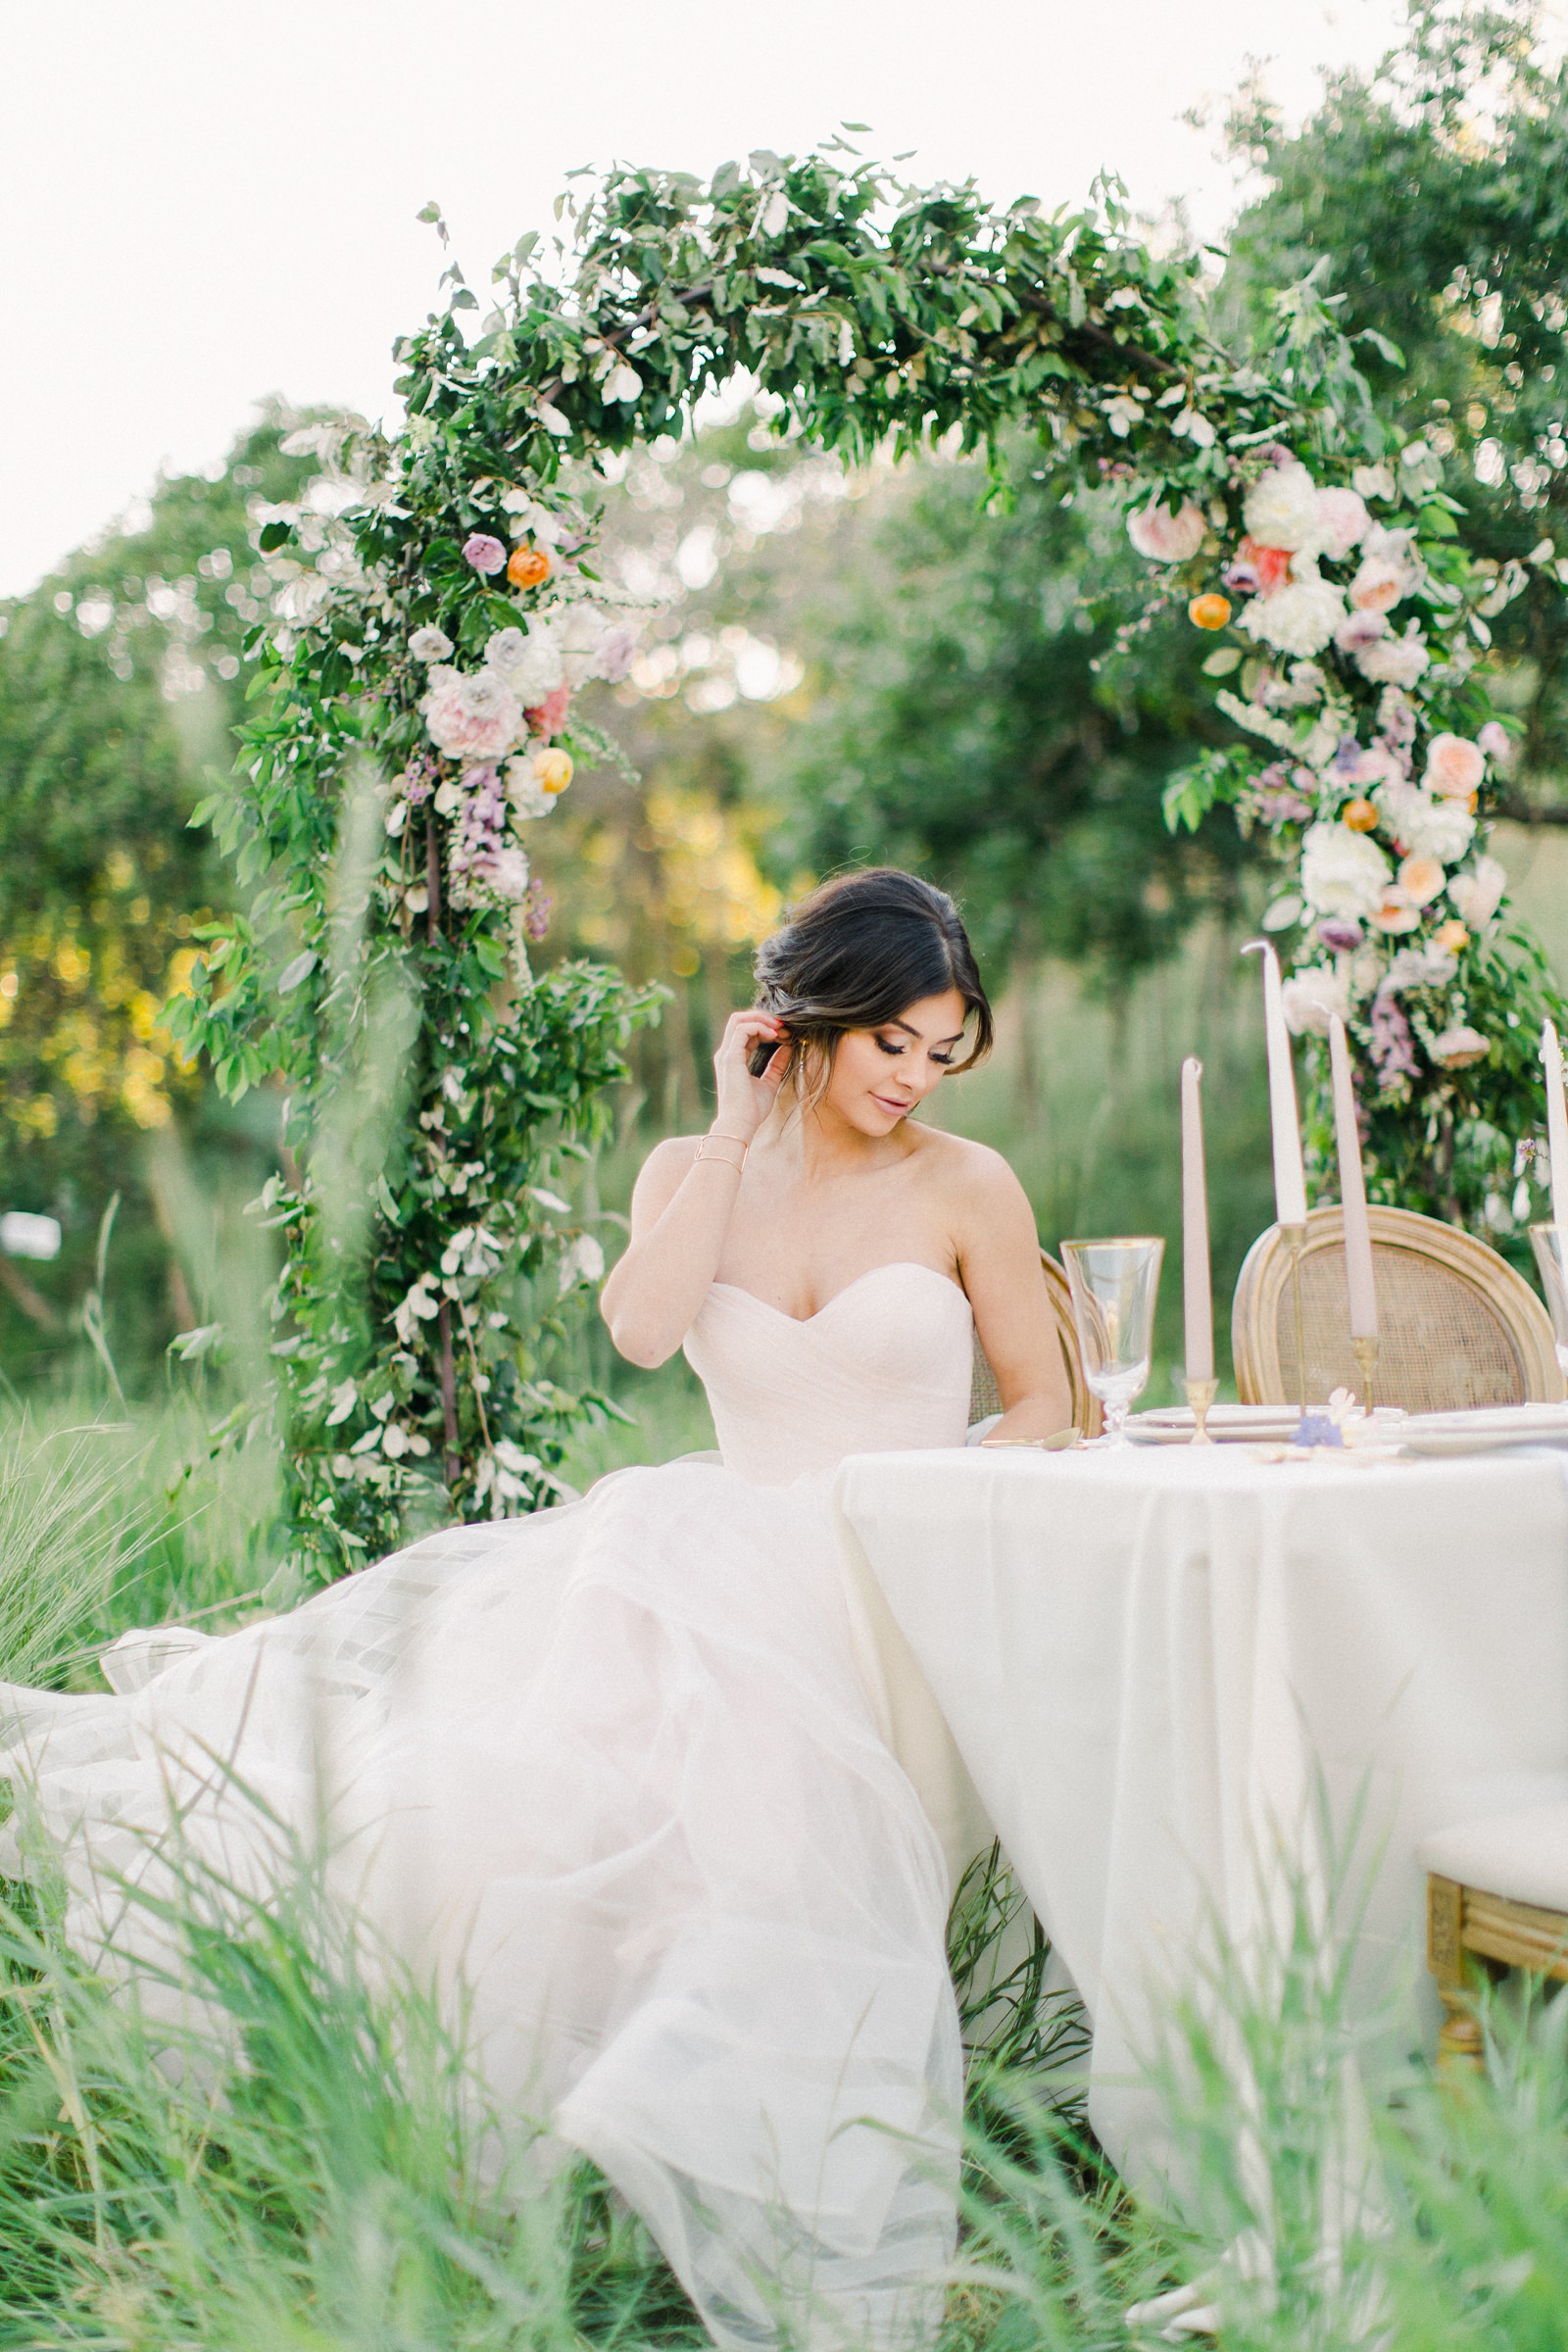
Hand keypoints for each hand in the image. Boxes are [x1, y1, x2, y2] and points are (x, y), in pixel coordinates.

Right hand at [712, 1009, 788, 1139]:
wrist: (741, 1124)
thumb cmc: (752, 1110)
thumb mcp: (769, 1083)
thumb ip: (777, 1065)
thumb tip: (788, 1048)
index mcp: (734, 1059)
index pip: (746, 1032)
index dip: (766, 1028)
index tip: (785, 1035)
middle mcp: (727, 1053)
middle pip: (740, 1019)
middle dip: (763, 1018)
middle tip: (784, 1027)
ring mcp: (726, 1054)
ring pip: (739, 1019)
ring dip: (762, 1019)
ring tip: (780, 1029)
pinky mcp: (730, 1057)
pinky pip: (743, 1029)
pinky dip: (760, 1027)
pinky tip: (774, 1036)